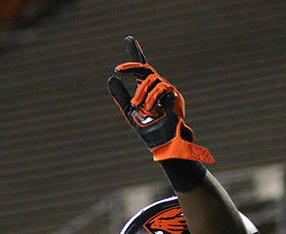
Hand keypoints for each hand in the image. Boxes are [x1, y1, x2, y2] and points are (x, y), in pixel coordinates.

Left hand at [106, 36, 212, 163]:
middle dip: (131, 67)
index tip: (129, 40)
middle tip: (118, 70)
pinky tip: (152, 108)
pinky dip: (152, 98)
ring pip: (150, 80)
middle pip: (145, 68)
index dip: (135, 54)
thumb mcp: (129, 111)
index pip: (141, 68)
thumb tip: (110, 78)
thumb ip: (120, 95)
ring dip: (141, 93)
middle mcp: (157, 87)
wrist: (162, 142)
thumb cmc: (148, 128)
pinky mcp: (174, 96)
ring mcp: (167, 90)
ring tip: (138, 107)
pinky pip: (161, 88)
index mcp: (146, 90)